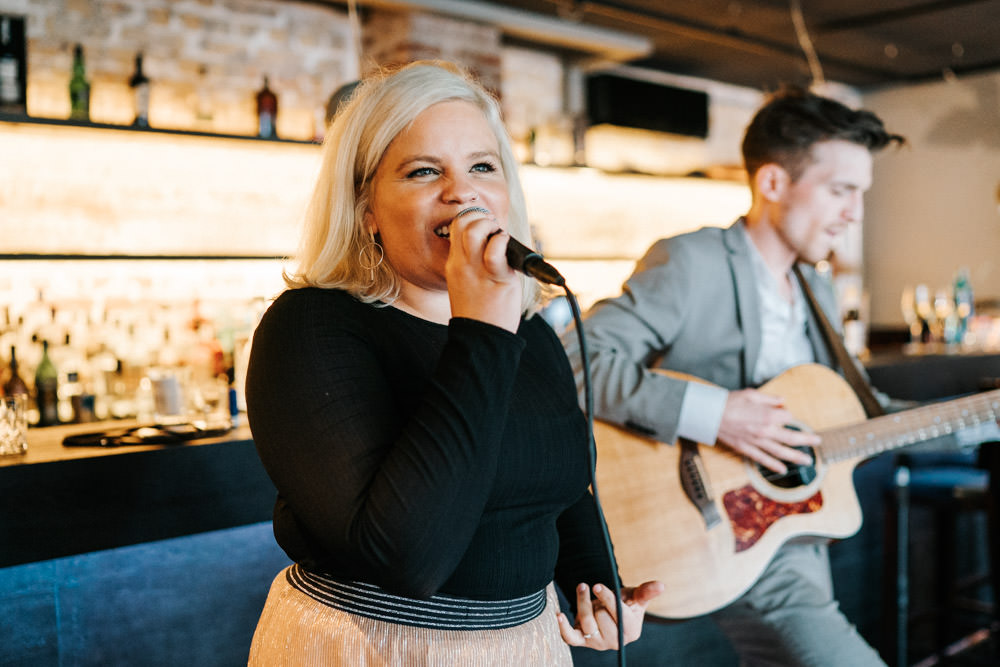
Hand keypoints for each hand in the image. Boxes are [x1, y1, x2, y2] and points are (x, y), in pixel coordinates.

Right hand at [445, 207, 521, 332]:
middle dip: (480, 216)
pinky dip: (503, 241)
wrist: (481, 339)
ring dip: (491, 225)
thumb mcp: (466, 285)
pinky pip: (495, 250)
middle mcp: (462, 264)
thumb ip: (474, 265)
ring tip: (500, 236)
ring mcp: (476, 270)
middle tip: (494, 228)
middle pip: (462, 223)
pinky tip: (508, 246)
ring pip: (475, 230)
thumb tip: (494, 246)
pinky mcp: (495, 277)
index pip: (456, 228)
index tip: (487, 226)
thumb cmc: (479, 314)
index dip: (472, 219)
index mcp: (454, 264)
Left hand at [556, 580, 663, 649]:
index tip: (596, 585)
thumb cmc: (625, 603)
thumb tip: (661, 585)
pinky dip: (563, 627)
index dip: (607, 599)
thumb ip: (646, 592)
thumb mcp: (636, 597)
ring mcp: (598, 643)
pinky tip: (559, 615)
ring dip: (582, 602)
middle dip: (595, 600)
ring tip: (582, 588)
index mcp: (632, 631)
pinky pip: (570, 638)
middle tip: (594, 589)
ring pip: (585, 622)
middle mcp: (616, 641)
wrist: (609, 612)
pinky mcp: (583, 642)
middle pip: (600, 617)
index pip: (618, 614)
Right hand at [717, 388, 819, 473]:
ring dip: (796, 457)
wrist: (710, 415)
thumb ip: (769, 398)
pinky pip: (763, 459)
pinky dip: (773, 465)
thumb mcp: (751, 394)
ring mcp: (757, 442)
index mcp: (768, 415)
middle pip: (791, 437)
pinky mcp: (746, 449)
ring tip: (807, 460)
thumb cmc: (729, 402)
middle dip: (806, 440)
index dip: (788, 415)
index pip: (788, 417)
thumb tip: (782, 401)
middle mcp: (766, 430)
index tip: (783, 413)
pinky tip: (783, 469)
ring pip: (780, 452)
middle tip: (817, 442)